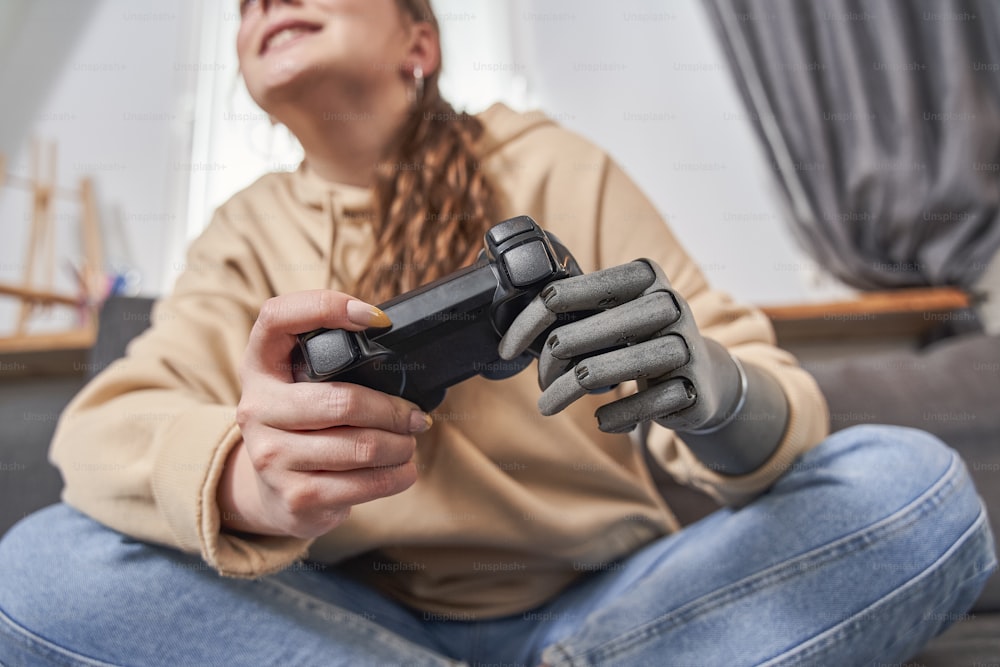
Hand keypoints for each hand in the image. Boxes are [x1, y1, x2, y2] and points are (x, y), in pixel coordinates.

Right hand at [219, 290, 431, 539]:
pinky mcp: (295, 496)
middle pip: (343, 400)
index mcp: (260, 366)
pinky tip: (402, 469)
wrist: (274, 494)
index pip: (278, 316)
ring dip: (401, 444)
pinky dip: (397, 475)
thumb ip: (332, 360)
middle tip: (414, 415)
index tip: (377, 319)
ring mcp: (271, 456)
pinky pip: (364, 485)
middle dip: (394, 409)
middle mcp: (256, 408)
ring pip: (362, 447)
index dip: (325, 306)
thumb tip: (391, 339)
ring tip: (409, 441)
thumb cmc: (304, 426)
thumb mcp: (302, 385)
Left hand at [499, 259, 742, 433]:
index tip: (506, 349)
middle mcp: (666, 303)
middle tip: (541, 383)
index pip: (561, 294)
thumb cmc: (642, 341)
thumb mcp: (615, 315)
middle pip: (571, 336)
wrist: (705, 378)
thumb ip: (576, 311)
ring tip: (547, 406)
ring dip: (561, 396)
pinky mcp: (691, 387)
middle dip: (545, 366)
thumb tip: (514, 334)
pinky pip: (632, 407)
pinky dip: (609, 418)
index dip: (525, 324)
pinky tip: (601, 419)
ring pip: (593, 372)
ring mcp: (682, 345)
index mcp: (641, 275)